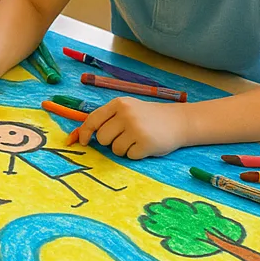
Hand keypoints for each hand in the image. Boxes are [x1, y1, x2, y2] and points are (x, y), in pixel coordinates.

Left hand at [71, 96, 188, 158]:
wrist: (178, 121)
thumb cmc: (147, 117)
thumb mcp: (127, 109)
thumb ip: (107, 118)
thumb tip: (81, 135)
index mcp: (118, 104)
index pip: (93, 119)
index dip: (84, 132)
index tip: (82, 142)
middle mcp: (126, 114)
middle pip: (102, 138)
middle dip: (110, 142)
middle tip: (124, 137)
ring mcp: (136, 128)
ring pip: (115, 149)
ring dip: (123, 149)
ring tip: (136, 140)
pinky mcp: (146, 143)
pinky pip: (129, 156)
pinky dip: (136, 154)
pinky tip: (146, 146)